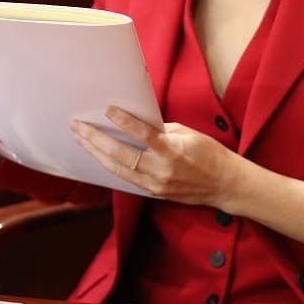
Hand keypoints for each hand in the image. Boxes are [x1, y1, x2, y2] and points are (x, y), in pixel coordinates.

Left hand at [71, 106, 242, 207]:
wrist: (225, 184)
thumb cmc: (210, 154)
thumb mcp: (189, 133)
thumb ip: (162, 129)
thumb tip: (138, 123)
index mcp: (173, 150)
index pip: (143, 134)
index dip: (124, 121)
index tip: (107, 110)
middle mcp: (162, 169)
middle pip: (121, 155)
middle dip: (96, 140)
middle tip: (78, 126)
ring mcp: (156, 184)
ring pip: (118, 169)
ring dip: (97, 154)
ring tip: (81, 140)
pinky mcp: (154, 193)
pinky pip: (126, 179)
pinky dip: (110, 167)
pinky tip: (98, 157)